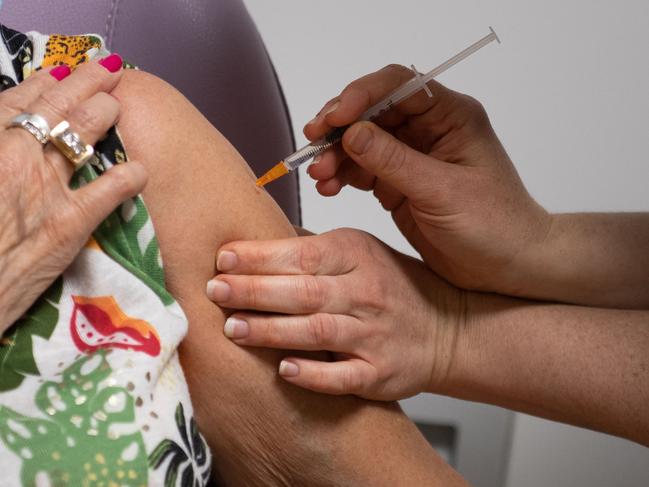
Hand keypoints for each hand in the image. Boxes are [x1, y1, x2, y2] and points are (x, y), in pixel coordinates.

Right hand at [0, 57, 147, 331]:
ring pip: (84, 135)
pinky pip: (109, 190)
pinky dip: (127, 177)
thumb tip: (8, 140)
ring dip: (106, 114)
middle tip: (110, 69)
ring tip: (120, 104)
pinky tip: (141, 169)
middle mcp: (14, 157)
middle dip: (87, 83)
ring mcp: (44, 188)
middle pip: (57, 108)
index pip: (18, 103)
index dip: (43, 85)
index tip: (61, 74)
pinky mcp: (69, 223)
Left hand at [207, 228, 464, 399]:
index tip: (223, 258)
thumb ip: (313, 247)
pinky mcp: (380, 373)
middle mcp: (366, 293)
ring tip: (233, 329)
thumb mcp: (361, 251)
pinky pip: (343, 376)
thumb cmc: (395, 286)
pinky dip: (313, 374)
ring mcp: (374, 335)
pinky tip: (284, 370)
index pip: (303, 253)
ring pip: (317, 333)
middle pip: (304, 292)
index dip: (260, 256)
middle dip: (254, 291)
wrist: (447, 327)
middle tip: (214, 291)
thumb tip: (254, 243)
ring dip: (271, 331)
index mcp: (358, 256)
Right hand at [305, 64, 549, 293]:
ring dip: (335, 154)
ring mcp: (411, 156)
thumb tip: (351, 133)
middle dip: (340, 125)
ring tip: (318, 175)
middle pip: (373, 111)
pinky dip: (342, 175)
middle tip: (313, 142)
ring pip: (362, 141)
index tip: (335, 117)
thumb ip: (394, 162)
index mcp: (451, 116)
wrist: (507, 266)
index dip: (362, 94)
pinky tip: (328, 187)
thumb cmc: (493, 225)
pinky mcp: (398, 183)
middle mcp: (429, 130)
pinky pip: (362, 169)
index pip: (400, 86)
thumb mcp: (442, 192)